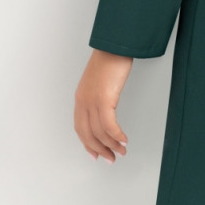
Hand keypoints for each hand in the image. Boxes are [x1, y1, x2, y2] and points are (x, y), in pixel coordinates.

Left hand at [74, 48, 132, 162]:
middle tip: (111, 159)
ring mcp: (92, 101)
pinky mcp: (104, 100)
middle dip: (100, 149)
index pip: (80, 128)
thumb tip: (108, 107)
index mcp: (81, 98)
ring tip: (121, 151)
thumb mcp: (100, 81)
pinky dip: (116, 135)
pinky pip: (110, 125)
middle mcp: (83, 102)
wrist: (114, 45)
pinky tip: (124, 140)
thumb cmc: (110, 59)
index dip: (88, 143)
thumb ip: (100, 95)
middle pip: (88, 134)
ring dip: (111, 145)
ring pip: (99, 133)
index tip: (96, 153)